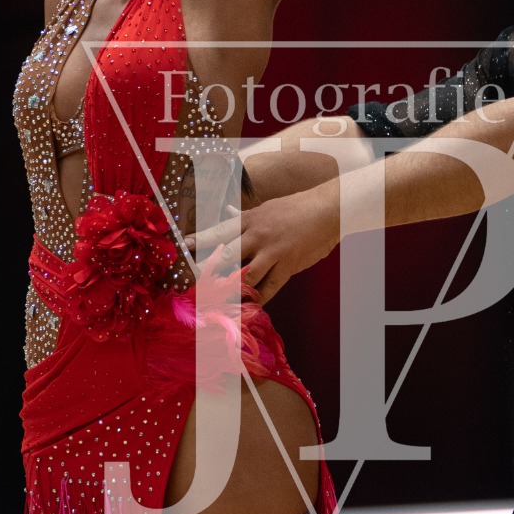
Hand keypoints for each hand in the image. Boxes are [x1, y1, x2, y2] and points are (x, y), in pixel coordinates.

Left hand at [188, 188, 338, 302]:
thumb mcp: (268, 207)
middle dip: (210, 270)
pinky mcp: (288, 266)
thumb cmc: (298, 207)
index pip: (220, 230)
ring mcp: (273, 252)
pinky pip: (269, 287)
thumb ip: (247, 215)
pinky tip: (250, 305)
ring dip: (232, 289)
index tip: (185, 246)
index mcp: (251, 219)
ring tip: (219, 300)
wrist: (328, 210)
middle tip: (196, 282)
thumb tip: (228, 212)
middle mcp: (258, 236)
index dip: (201, 239)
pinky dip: (259, 298)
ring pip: (245, 275)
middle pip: (227, 255)